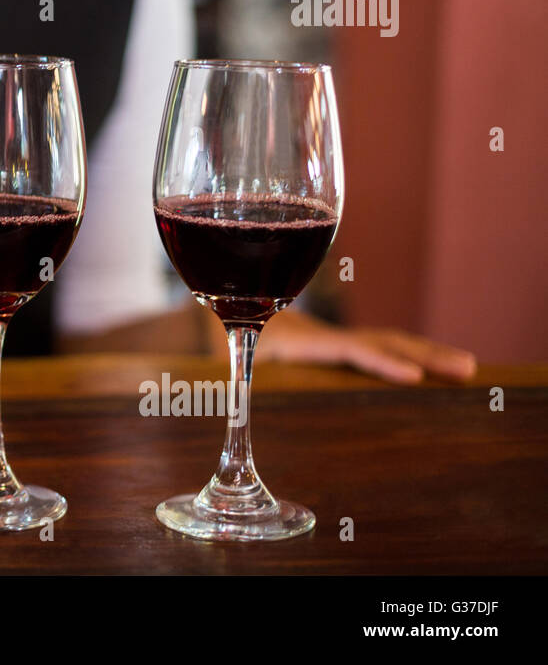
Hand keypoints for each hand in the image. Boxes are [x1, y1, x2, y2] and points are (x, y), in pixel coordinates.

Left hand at [237, 309, 477, 383]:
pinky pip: (378, 345)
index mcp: (299, 340)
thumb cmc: (220, 335)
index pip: (349, 349)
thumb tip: (224, 381)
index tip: (413, 375)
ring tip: (466, 366)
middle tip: (467, 368)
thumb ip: (229, 365)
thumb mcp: (222, 353)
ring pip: (387, 340)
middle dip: (425, 354)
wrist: (223, 304)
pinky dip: (409, 353)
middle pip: (383, 340)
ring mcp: (332, 339)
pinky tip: (432, 367)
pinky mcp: (335, 345)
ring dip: (426, 352)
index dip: (380, 361)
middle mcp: (322, 336)